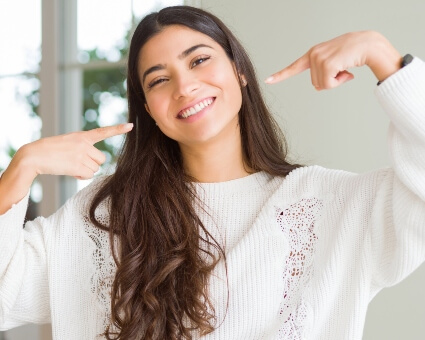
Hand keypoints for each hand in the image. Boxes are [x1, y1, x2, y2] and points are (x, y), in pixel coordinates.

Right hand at [17, 123, 132, 179]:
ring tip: (70, 165)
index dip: (118, 129)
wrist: (34, 156)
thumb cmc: (50, 150)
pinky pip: (88, 175)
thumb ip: (83, 148)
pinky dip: (80, 176)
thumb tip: (94, 166)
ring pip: (95, 168)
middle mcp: (84, 144)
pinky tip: (69, 171)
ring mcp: (81, 155)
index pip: (103, 132)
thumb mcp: (68, 143)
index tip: (130, 126)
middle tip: (77, 162)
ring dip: (85, 170)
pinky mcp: (78, 166)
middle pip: (101, 159)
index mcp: (82, 136)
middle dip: (92, 163)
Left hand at [265, 31, 401, 89]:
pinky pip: (329, 85)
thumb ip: (322, 73)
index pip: (294, 67)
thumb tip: (317, 87)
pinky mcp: (326, 64)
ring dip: (336, 81)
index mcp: (313, 54)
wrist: (369, 45)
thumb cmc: (353, 54)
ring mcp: (319, 58)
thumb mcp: (334, 63)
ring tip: (345, 67)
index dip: (281, 75)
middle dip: (330, 81)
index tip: (267, 80)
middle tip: (342, 68)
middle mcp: (313, 54)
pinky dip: (340, 82)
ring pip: (322, 85)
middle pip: (315, 83)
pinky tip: (348, 70)